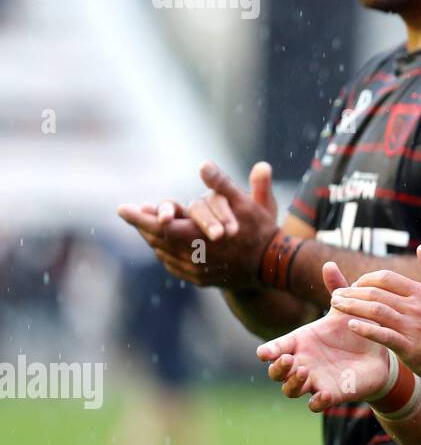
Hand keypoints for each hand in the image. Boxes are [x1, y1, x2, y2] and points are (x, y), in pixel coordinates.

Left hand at [117, 161, 279, 289]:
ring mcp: (196, 271)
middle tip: (130, 214)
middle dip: (143, 226)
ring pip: (164, 254)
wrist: (275, 266)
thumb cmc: (262, 231)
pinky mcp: (201, 280)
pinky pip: (175, 267)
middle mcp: (193, 257)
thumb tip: (203, 164)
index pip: (159, 226)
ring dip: (153, 240)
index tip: (121, 209)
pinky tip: (164, 246)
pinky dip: (165, 254)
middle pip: (157, 240)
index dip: (139, 218)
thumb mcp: (247, 204)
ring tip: (145, 227)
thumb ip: (222, 184)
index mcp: (198, 237)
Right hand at [257, 263, 390, 410]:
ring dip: (293, 384)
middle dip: (277, 368)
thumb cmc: (355, 329)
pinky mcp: (331, 393)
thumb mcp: (347, 308)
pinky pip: (316, 404)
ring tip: (304, 373)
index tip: (266, 352)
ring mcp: (315, 380)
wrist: (379, 352)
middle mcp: (303, 362)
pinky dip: (316, 401)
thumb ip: (338, 288)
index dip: (268, 351)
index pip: (276, 347)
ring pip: (291, 390)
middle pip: (276, 372)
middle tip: (287, 360)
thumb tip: (329, 263)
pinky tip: (323, 394)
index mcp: (302, 341)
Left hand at [328, 244, 420, 385]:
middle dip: (351, 292)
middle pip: (375, 293)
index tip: (354, 285)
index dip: (366, 279)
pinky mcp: (410, 348)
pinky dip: (366, 329)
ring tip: (335, 306)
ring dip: (352, 307)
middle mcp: (415, 307)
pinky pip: (383, 336)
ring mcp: (412, 327)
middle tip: (336, 295)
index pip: (386, 278)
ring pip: (375, 311)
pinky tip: (351, 326)